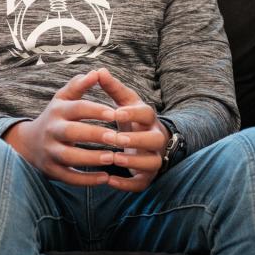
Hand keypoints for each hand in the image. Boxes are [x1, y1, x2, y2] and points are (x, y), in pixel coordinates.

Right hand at [4, 70, 119, 185]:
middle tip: (118, 138)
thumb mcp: (62, 99)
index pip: (77, 108)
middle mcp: (51, 130)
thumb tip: (97, 71)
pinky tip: (106, 178)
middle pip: (73, 132)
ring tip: (112, 158)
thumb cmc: (55, 117)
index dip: (96, 110)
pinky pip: (69, 177)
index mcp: (57, 111)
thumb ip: (79, 85)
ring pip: (70, 157)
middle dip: (96, 135)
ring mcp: (50, 151)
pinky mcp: (52, 170)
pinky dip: (87, 180)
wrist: (29, 142)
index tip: (116, 113)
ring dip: (92, 158)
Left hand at [96, 68, 168, 191]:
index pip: (146, 113)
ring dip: (134, 162)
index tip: (116, 112)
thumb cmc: (129, 117)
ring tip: (114, 159)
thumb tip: (99, 70)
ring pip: (152, 163)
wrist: (142, 139)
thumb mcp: (123, 101)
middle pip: (154, 140)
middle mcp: (155, 137)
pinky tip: (109, 181)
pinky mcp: (147, 175)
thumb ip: (112, 88)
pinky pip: (142, 183)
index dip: (132, 113)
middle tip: (116, 139)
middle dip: (136, 140)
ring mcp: (153, 157)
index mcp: (147, 117)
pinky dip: (127, 185)